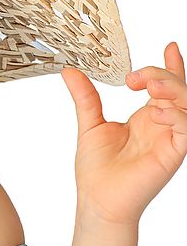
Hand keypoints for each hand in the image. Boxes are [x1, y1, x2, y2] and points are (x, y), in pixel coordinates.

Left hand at [60, 41, 186, 225]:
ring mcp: (170, 140)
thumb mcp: (90, 124)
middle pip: (180, 91)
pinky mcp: (173, 155)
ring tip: (148, 86)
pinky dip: (176, 117)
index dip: (172, 66)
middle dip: (164, 74)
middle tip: (135, 77)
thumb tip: (70, 70)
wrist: (96, 200)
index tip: (169, 45)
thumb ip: (86, 97)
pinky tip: (155, 113)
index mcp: (147, 117)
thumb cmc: (96, 169)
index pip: (167, 86)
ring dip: (173, 90)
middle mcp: (163, 126)